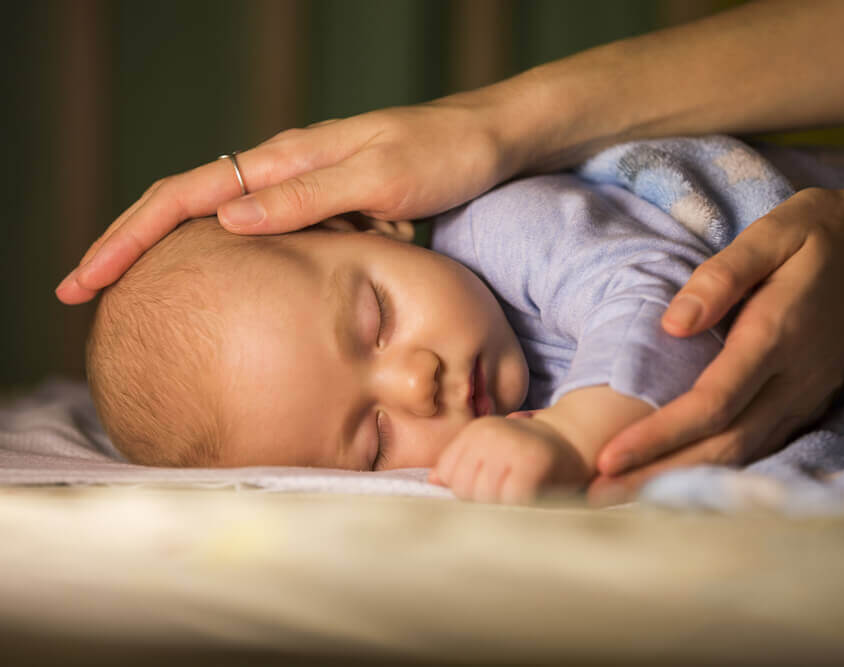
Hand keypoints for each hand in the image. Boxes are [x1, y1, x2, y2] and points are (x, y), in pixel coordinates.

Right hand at [55, 96, 518, 304]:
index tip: (85, 280)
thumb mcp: (381, 179)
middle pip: (186, 209)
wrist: (488, 144)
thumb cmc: (443, 156)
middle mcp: (284, 173)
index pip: (186, 195)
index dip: (129, 238)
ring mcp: (303, 192)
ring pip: (218, 225)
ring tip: (129, 299)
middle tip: (83, 296)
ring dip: (170, 257)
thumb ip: (309, 198)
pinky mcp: (326, 212)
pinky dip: (226, 263)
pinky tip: (216, 290)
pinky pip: (262, 239)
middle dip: (130, 249)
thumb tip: (228, 221)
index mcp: (287, 159)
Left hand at [429, 415, 590, 503]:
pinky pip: (510, 500)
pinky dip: (519, 508)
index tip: (486, 488)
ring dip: (500, 507)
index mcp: (476, 430)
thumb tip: (433, 480)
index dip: (463, 489)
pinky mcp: (531, 464)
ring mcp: (510, 446)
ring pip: (483, 497)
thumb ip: (463, 464)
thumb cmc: (529, 454)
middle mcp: (489, 434)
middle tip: (505, 496)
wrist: (575, 440)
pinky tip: (530, 500)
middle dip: (480, 501)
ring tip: (517, 498)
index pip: (447, 472)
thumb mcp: (493, 452)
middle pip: (463, 487)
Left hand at [589, 182, 843, 505]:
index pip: (711, 403)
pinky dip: (713, 471)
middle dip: (656, 476)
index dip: (658, 435)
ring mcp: (804, 397)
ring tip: (620, 501)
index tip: (607, 458)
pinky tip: (675, 481)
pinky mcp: (806, 402)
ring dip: (680, 483)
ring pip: (740, 456)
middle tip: (593, 499)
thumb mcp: (773, 233)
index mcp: (775, 336)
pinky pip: (756, 447)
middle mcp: (792, 380)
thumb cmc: (822, 235)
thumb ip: (723, 277)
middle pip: (721, 446)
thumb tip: (672, 325)